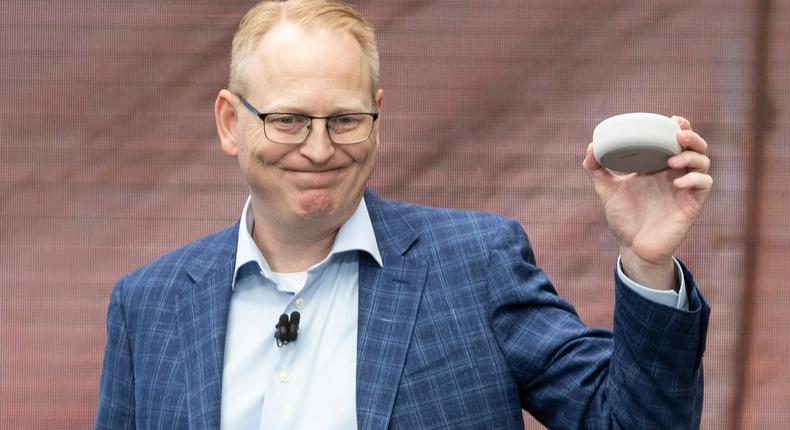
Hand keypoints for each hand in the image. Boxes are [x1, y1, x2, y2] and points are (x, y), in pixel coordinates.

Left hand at [582, 115, 712, 289]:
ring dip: (692, 156)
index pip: (675, 140)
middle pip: (695, 147)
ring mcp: (685, 188)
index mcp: (658, 166)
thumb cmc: (623, 218)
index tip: (671, 120)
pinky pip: (704, 185)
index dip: (680, 126)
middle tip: (678, 134)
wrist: (632, 247)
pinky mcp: (692, 204)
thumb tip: (592, 146)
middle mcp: (674, 173)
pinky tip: (677, 182)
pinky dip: (694, 178)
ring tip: (672, 160)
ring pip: (704, 162)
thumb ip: (595, 169)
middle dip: (691, 137)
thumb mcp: (606, 190)